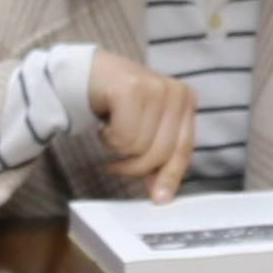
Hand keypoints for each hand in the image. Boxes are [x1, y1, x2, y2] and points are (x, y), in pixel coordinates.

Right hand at [85, 50, 198, 195]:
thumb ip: (154, 159)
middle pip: (160, 152)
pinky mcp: (131, 87)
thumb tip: (160, 194)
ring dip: (117, 147)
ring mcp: (155, 86)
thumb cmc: (118, 103)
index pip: (183, 149)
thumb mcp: (144, 129)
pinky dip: (108, 137)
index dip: (169, 176)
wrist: (87, 73)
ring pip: (139, 146)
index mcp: (185, 100)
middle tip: (114, 164)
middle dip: (133, 166)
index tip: (159, 199)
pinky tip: (104, 124)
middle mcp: (175, 91)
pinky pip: (122, 136)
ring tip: (110, 133)